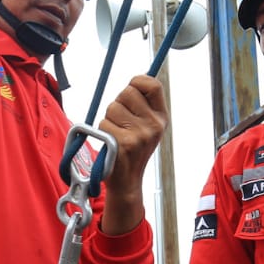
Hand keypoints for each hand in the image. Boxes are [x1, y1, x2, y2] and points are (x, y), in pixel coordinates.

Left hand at [98, 74, 167, 234]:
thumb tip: (133, 82)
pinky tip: (111, 144)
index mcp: (161, 117)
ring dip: (108, 119)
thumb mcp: (145, 127)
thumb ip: (142, 105)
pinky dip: (102, 132)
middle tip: (120, 122)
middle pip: (127, 92)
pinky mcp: (124, 143)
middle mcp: (154, 125)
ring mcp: (141, 134)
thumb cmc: (131, 149)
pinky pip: (104, 123)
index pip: (153, 84)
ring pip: (112, 107)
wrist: (128, 181)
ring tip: (116, 135)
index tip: (131, 89)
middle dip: (118, 103)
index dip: (137, 81)